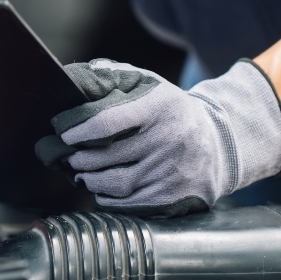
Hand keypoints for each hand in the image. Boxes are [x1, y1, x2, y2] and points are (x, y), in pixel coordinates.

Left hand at [36, 59, 280, 217]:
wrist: (219, 143)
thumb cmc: (168, 110)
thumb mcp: (148, 85)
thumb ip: (112, 76)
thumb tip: (73, 78)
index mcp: (160, 106)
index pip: (107, 121)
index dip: (77, 129)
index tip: (61, 133)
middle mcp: (170, 139)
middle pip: (107, 157)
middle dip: (77, 158)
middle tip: (63, 157)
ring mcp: (174, 171)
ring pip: (116, 184)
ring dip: (88, 180)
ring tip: (79, 172)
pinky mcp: (176, 198)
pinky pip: (130, 205)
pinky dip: (108, 199)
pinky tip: (101, 189)